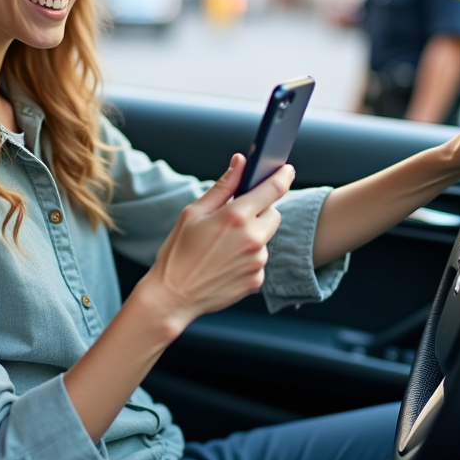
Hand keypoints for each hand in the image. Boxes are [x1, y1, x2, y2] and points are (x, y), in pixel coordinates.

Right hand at [134, 154, 290, 334]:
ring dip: (252, 236)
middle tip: (235, 218)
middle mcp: (252, 238)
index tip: (286, 169)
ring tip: (222, 247)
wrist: (172, 296)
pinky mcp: (257, 280)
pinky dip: (247, 258)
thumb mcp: (193, 212)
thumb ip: (223, 186)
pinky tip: (225, 263)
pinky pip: (259, 260)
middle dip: (260, 211)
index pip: (272, 189)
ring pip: (265, 238)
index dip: (283, 175)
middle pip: (273, 214)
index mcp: (236, 216)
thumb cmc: (178, 252)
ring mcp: (257, 262)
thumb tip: (240, 162)